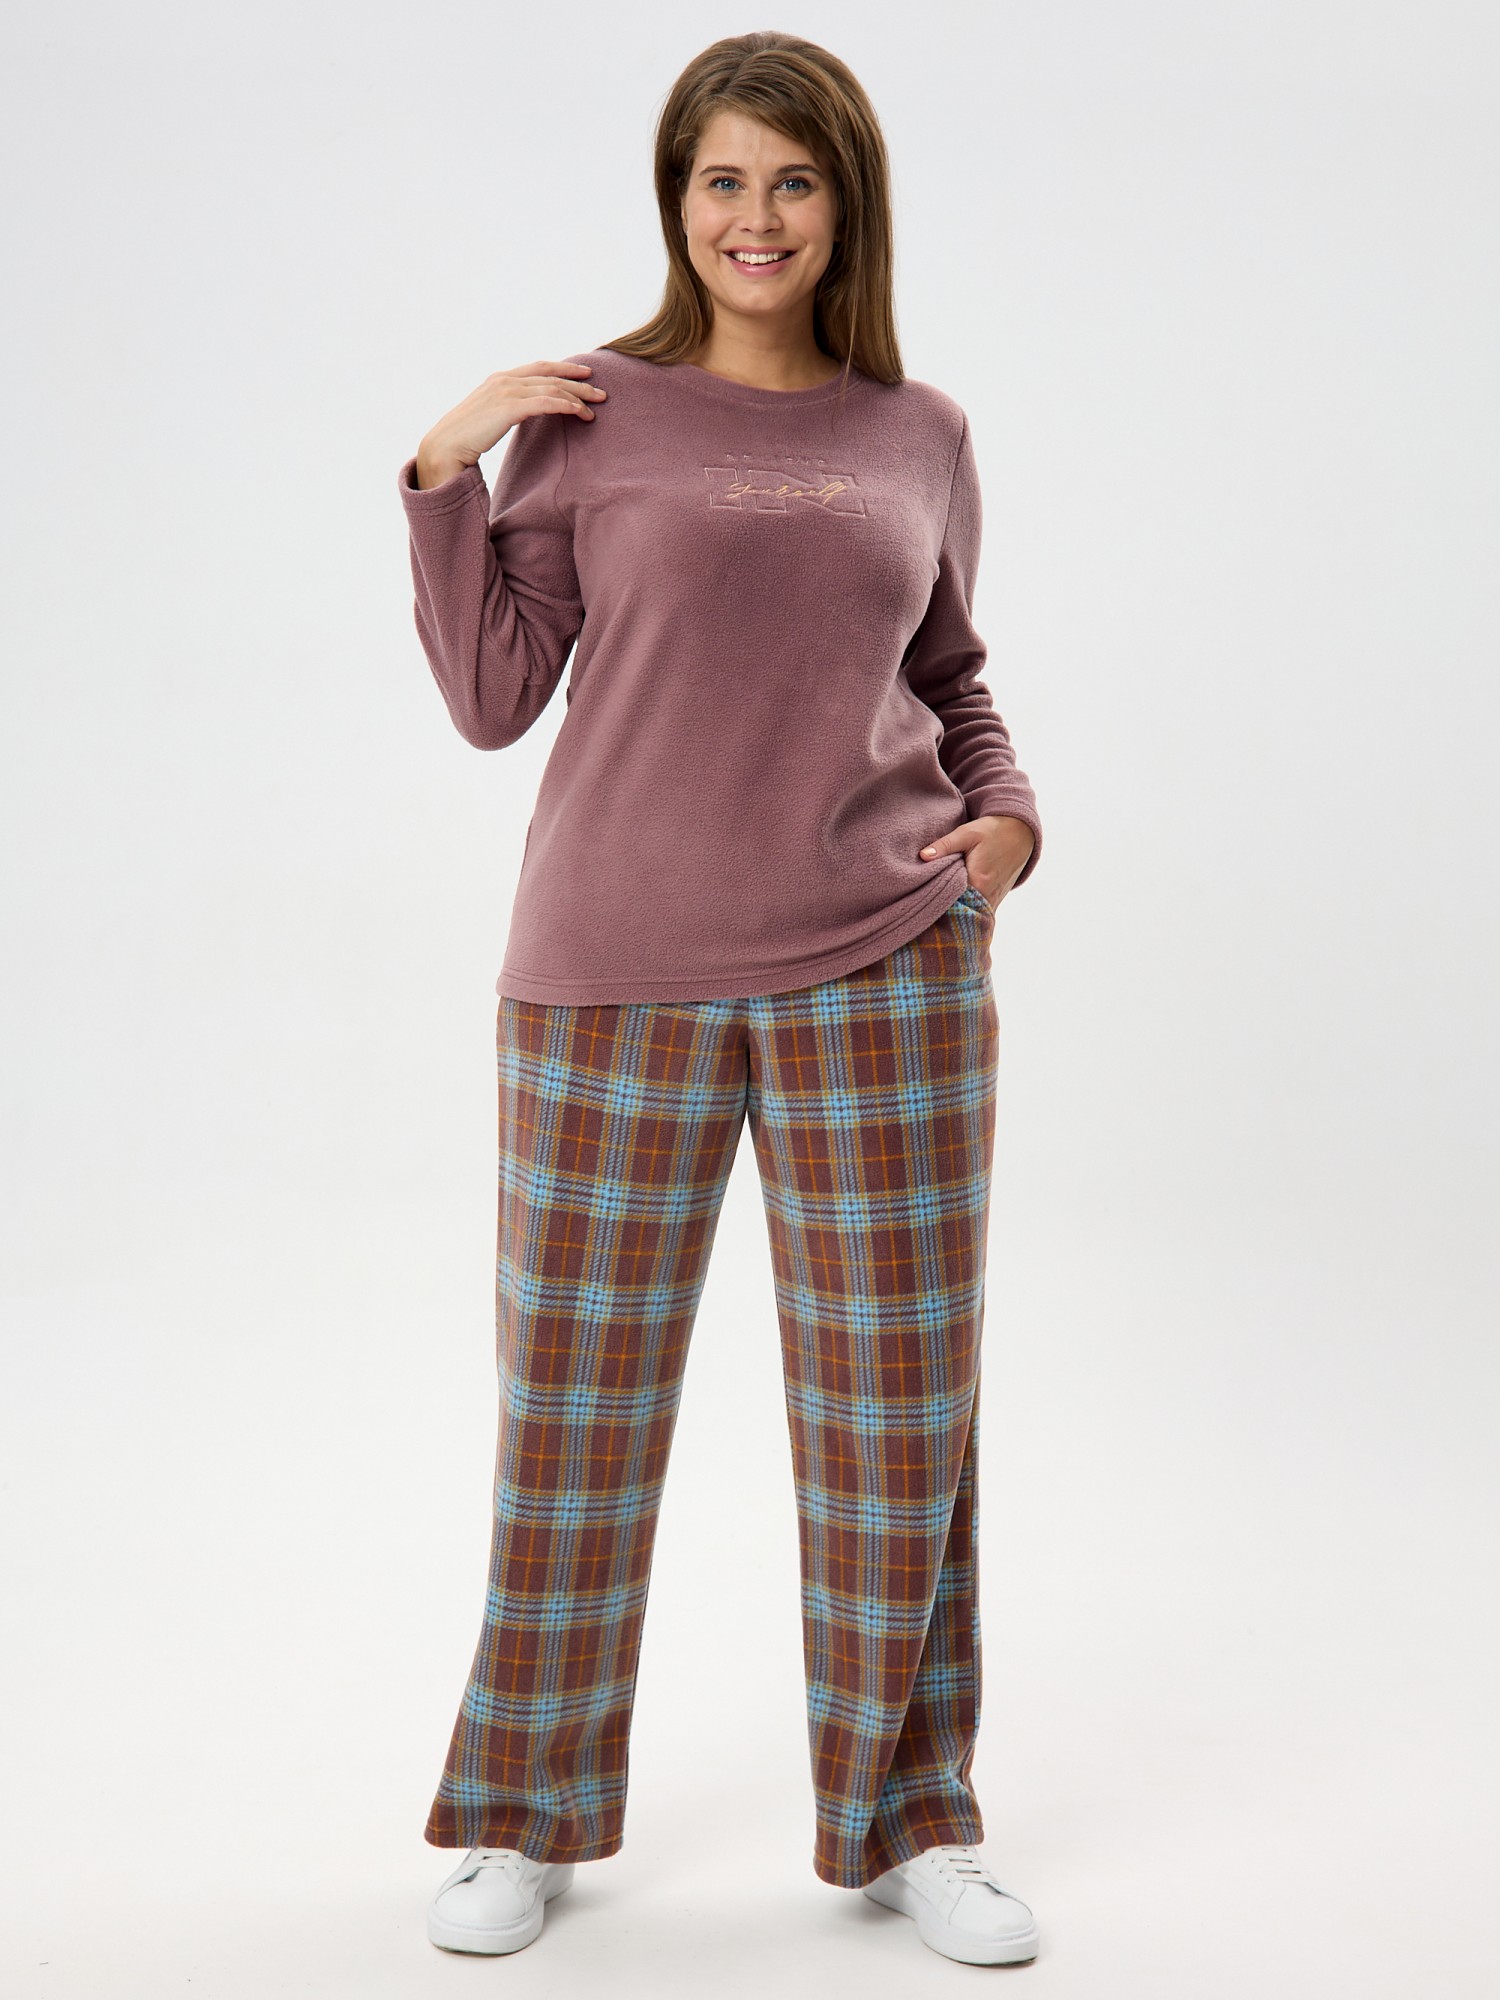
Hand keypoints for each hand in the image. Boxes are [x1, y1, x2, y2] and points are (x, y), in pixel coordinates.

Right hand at [414, 360, 607, 488]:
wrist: (444, 448)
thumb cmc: (464, 439)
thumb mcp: (488, 417)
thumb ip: (506, 409)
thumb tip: (522, 414)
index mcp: (499, 379)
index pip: (539, 368)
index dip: (564, 369)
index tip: (585, 374)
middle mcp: (504, 380)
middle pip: (551, 376)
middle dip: (579, 383)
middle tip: (601, 392)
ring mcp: (506, 392)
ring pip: (552, 388)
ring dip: (577, 397)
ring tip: (595, 408)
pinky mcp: (509, 408)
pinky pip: (546, 402)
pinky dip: (566, 405)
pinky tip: (579, 412)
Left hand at [919, 815, 1035, 911]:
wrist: (1020, 831)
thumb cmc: (992, 831)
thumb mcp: (966, 833)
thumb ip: (944, 846)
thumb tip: (922, 856)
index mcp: (978, 881)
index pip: (952, 903)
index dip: (937, 904)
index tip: (924, 903)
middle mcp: (988, 896)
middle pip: (962, 913)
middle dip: (946, 913)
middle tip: (928, 910)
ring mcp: (995, 900)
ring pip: (972, 915)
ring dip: (958, 914)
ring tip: (941, 912)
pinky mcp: (998, 900)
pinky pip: (980, 913)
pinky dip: (969, 912)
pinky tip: (956, 908)